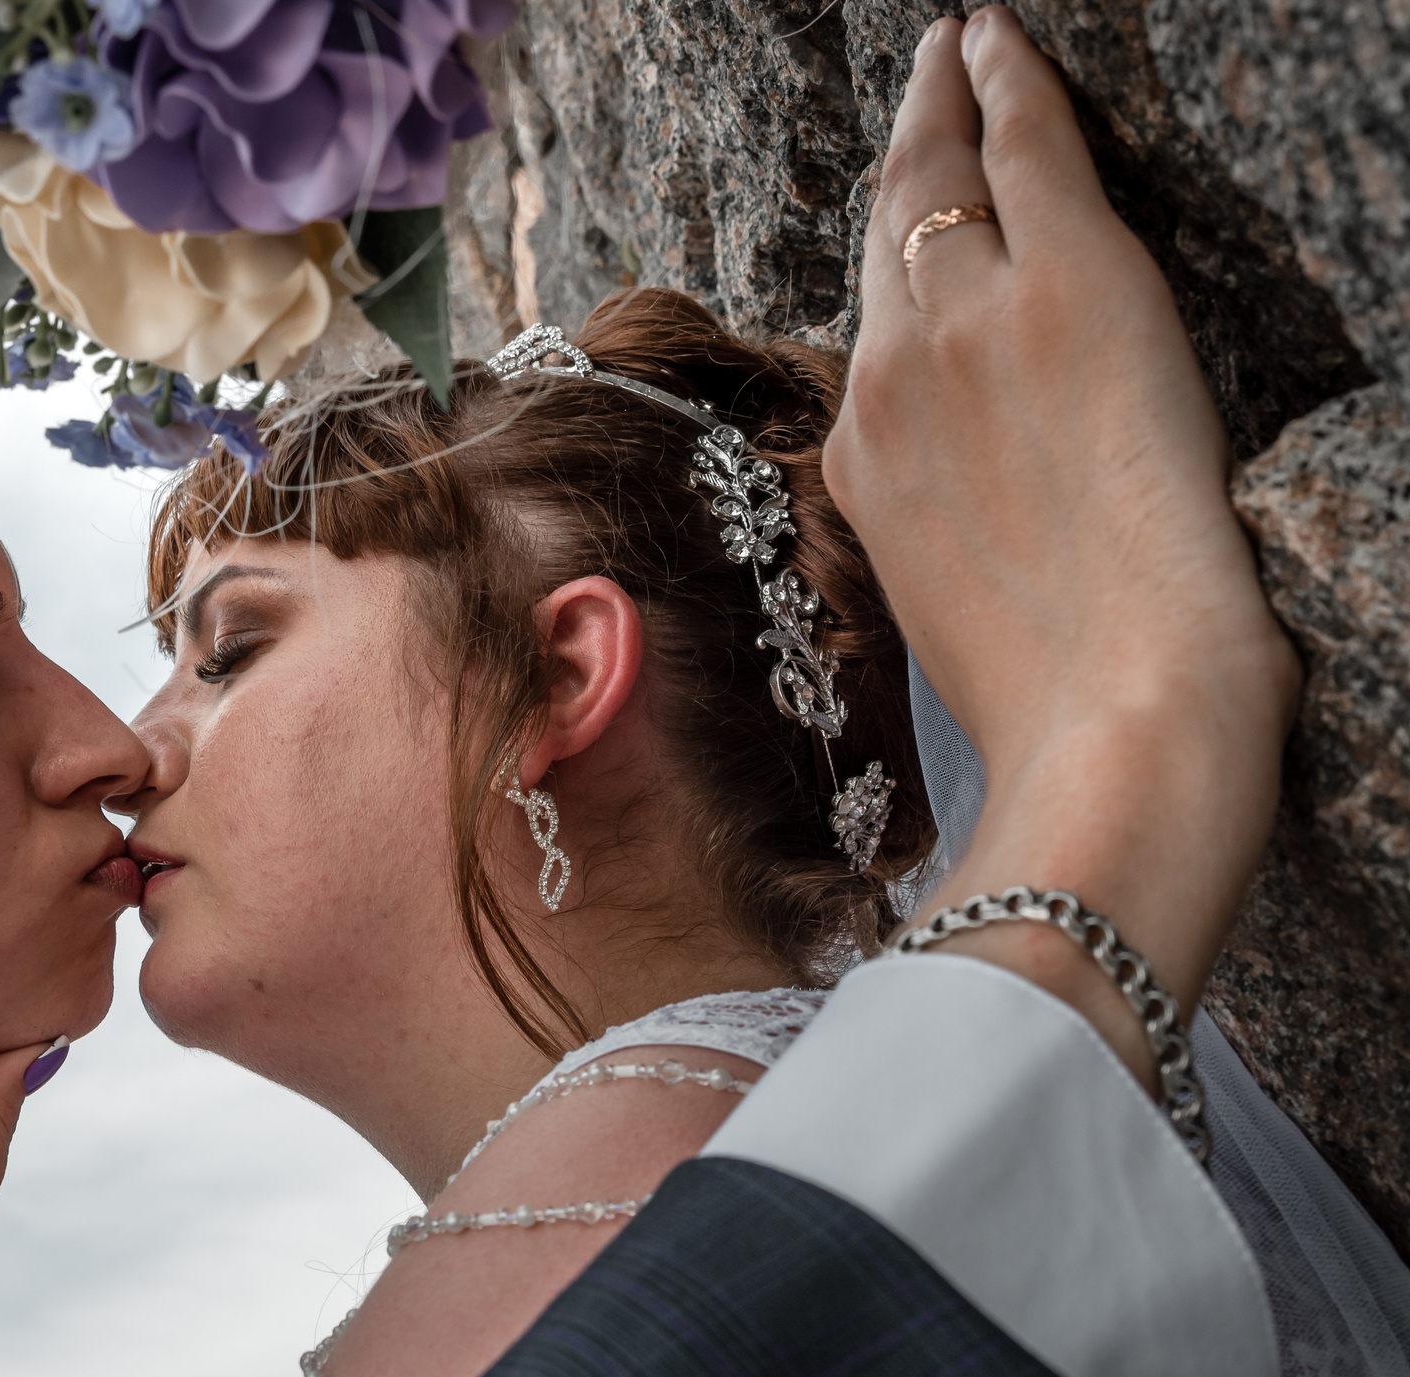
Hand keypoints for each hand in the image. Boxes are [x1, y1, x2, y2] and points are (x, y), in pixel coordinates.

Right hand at [824, 7, 1297, 1038]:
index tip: (900, 223)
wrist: (1110, 711)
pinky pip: (1028, 150)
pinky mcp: (1067, 284)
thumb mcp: (944, 611)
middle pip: (886, 237)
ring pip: (941, 181)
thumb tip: (948, 503)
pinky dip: (1011, 82)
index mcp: (864, 464)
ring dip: (949, 101)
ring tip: (961, 49)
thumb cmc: (1048, 696)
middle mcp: (887, 379)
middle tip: (922, 79)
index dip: (889, 262)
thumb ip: (931, 528)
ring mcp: (965, 325)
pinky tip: (1002, 40)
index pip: (875, 334)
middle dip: (904, 149)